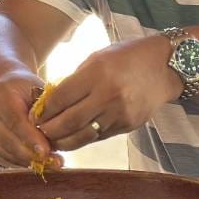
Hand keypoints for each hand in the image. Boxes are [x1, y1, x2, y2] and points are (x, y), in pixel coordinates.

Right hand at [0, 72, 58, 167]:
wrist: (8, 87)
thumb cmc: (28, 89)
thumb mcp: (38, 90)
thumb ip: (43, 110)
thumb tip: (50, 134)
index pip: (14, 120)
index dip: (30, 137)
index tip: (46, 151)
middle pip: (6, 139)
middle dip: (30, 154)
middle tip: (53, 162)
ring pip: (3, 152)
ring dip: (26, 161)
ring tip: (50, 163)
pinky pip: (0, 157)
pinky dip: (19, 162)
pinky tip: (36, 162)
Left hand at [37, 36, 179, 151]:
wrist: (164, 67)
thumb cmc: (126, 57)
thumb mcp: (97, 58)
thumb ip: (75, 80)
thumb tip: (51, 101)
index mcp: (97, 73)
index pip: (61, 97)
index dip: (44, 110)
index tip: (33, 115)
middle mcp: (108, 95)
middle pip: (69, 121)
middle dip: (49, 130)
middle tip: (37, 132)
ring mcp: (119, 113)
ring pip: (84, 135)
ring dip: (64, 141)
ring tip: (51, 141)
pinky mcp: (128, 125)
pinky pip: (99, 136)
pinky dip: (84, 139)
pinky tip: (73, 139)